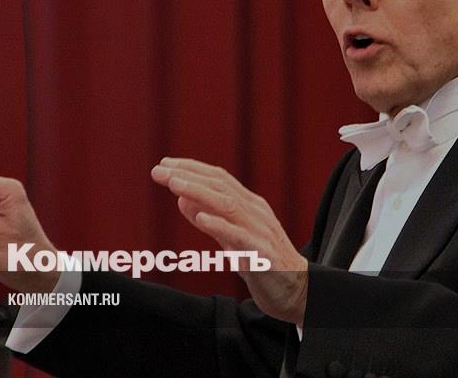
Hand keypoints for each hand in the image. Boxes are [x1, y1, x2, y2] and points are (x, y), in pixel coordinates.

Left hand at [151, 157, 307, 325]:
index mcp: (249, 205)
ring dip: (199, 192)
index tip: (164, 165)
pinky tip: (202, 219)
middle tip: (159, 170)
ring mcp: (261, 231)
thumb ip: (210, 219)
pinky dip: (221, 225)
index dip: (191, 169)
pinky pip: (241, 237)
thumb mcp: (232, 239)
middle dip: (188, 175)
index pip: (218, 178)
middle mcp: (256, 212)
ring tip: (174, 185)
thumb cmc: (263, 263)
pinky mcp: (264, 254)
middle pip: (220, 186)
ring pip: (228, 204)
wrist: (298, 292)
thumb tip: (182, 200)